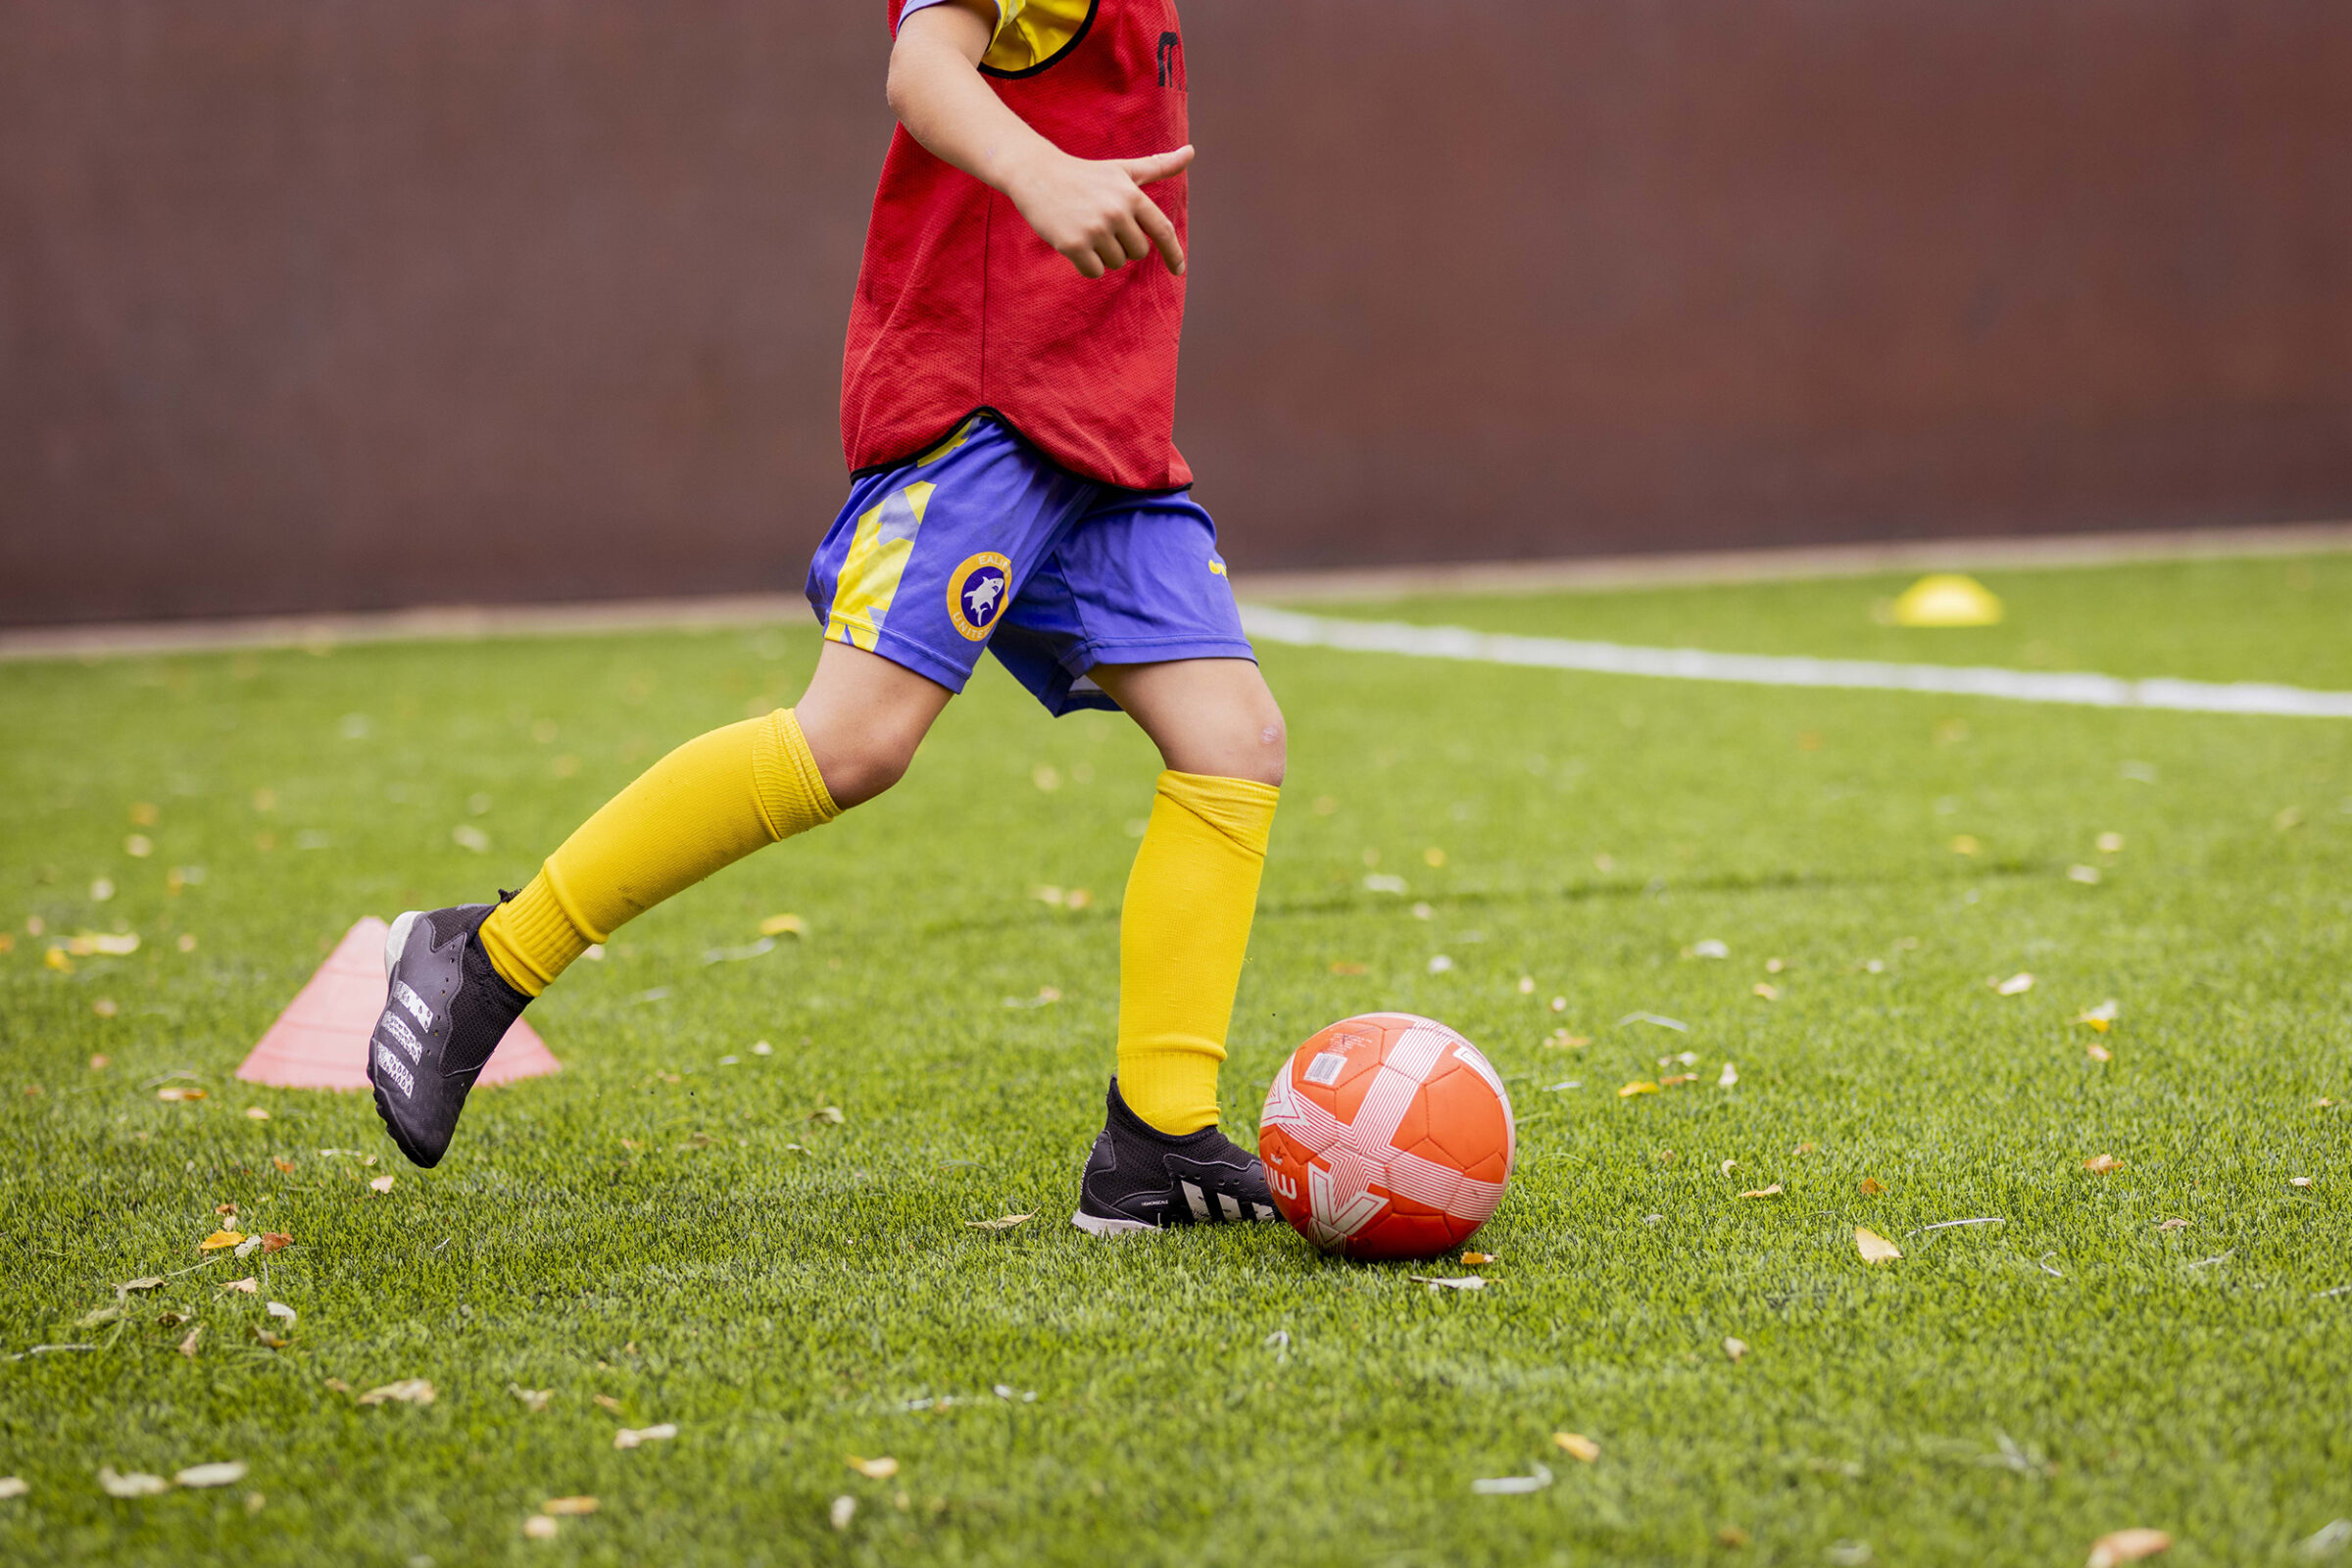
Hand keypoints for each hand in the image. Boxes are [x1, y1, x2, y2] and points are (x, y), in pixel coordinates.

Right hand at [1006, 145, 1191, 278]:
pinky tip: (1075, 242)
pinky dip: (1087, 265)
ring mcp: (1095, 230)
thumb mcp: (1123, 169)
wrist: (1037, 174)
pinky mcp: (1073, 245)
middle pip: (1137, 252)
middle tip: (1102, 225)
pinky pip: (1094, 272)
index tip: (1179, 270)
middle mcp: (1116, 213)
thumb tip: (1192, 151)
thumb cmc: (1086, 174)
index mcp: (1131, 195)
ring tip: (1086, 228)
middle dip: (1123, 246)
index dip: (1173, 253)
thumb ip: (1158, 166)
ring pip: (1116, 263)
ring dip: (1103, 254)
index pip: (1162, 231)